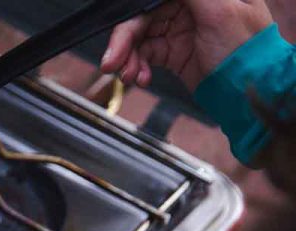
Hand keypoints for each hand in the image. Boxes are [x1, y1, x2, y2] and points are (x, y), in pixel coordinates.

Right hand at [100, 0, 273, 90]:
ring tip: (128, 75)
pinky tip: (141, 78)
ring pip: (141, 38)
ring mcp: (182, 31)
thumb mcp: (220, 10)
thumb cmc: (245, 51)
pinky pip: (146, 56)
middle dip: (125, 41)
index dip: (135, 11)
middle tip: (111, 62)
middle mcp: (191, 8)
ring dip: (129, 58)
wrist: (247, 93)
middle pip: (144, 17)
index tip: (121, 31)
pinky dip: (139, 68)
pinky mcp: (175, 53)